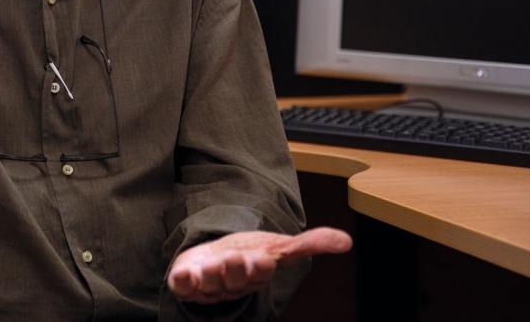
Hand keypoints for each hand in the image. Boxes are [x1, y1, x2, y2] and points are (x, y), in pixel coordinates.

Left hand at [167, 227, 351, 305]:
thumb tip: (347, 241)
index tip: (263, 258)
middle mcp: (233, 283)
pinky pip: (183, 287)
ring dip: (211, 275)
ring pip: (211, 284)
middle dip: (237, 270)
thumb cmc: (249, 255)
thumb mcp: (278, 246)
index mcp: (256, 274)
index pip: (260, 274)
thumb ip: (310, 244)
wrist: (216, 260)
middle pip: (236, 280)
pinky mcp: (187, 283)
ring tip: (212, 263)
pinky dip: (182, 283)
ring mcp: (209, 285)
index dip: (260, 268)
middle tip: (236, 258)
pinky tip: (182, 275)